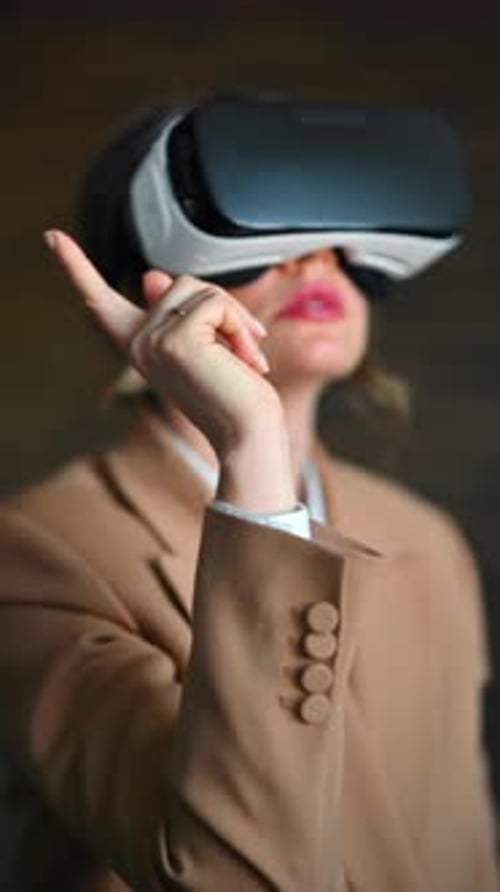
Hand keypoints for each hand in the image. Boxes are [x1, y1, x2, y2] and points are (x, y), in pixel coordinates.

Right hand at [44, 231, 295, 509]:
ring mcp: (151, 340)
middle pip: (180, 282)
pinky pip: (215, 303)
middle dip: (222, 308)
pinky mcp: (174, 340)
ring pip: (201, 289)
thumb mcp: (203, 345)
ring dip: (235, 318)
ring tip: (245, 357)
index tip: (53, 237)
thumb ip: (180, 311)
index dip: (75, 266)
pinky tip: (245, 359)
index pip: (100, 299)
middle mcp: (137, 341)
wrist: (248, 433)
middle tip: (244, 349)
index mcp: (137, 343)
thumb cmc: (234, 395)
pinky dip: (240, 325)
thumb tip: (151, 276)